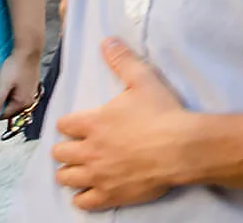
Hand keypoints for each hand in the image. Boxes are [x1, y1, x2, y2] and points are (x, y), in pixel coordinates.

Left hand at [0, 49, 39, 120]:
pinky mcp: (31, 86)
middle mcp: (29, 100)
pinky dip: (12, 92)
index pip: (3, 115)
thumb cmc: (16, 66)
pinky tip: (9, 83)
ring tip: (2, 86)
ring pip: (14, 102)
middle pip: (10, 110)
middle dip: (1, 104)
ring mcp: (31, 93)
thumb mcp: (3, 85)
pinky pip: (18, 95)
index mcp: (22, 102)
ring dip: (6, 97)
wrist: (28, 51)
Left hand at [52, 40, 194, 210]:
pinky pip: (82, 201)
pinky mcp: (108, 194)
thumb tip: (106, 41)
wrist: (181, 147)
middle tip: (78, 146)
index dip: (70, 123)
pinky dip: (82, 196)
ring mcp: (97, 174)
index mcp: (93, 123)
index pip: (65, 124)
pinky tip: (89, 190)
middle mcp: (88, 150)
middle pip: (60, 152)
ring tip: (80, 167)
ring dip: (70, 171)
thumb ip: (122, 61)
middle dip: (66, 148)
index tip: (77, 124)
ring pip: (66, 176)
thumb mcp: (144, 80)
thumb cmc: (162, 113)